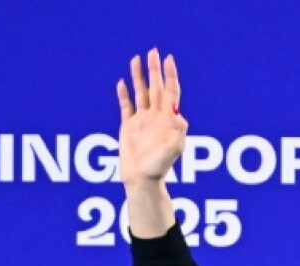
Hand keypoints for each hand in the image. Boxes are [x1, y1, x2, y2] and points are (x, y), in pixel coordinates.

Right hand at [117, 49, 186, 187]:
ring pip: (141, 93)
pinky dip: (124, 94)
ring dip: (139, 77)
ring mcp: (142, 121)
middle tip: (153, 52)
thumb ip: (177, 131)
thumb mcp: (173, 149)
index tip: (169, 60)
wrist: (142, 180)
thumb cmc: (159, 167)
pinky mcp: (128, 127)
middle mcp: (156, 117)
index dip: (170, 76)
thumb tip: (178, 113)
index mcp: (168, 120)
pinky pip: (126, 106)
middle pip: (156, 88)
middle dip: (155, 70)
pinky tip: (122, 82)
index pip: (171, 92)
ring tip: (136, 59)